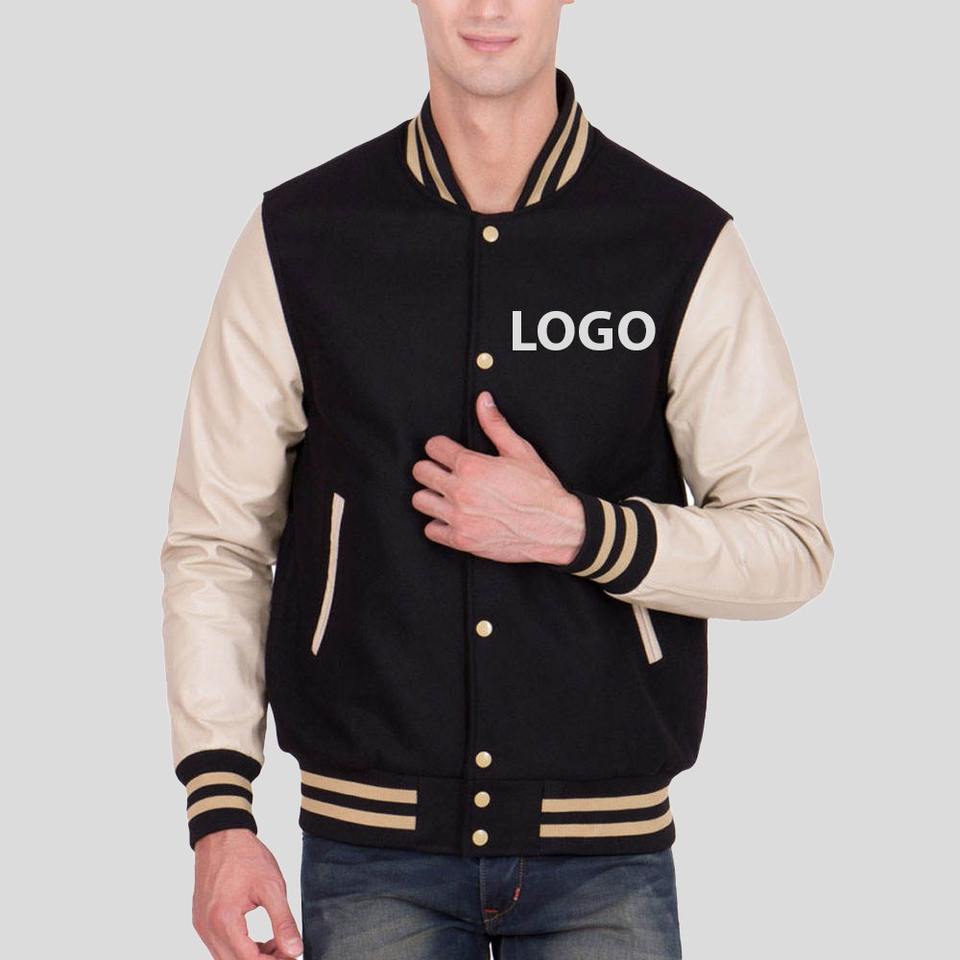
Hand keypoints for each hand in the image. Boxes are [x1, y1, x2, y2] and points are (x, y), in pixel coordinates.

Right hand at [193, 829, 302, 958]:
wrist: (221, 835)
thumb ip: (283, 922)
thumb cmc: (245, 856)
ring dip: (251, 957)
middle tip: (286, 951)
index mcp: (224, 920)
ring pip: (226, 958)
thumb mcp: (272, 886)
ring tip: (275, 945)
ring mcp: (202, 926)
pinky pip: (220, 946)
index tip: (291, 955)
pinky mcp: (201, 921)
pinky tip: (258, 940)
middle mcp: (207, 928)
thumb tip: (295, 951)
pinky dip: (240, 948)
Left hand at [412, 390, 584, 564]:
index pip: (433, 447)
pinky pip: (431, 529)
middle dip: (431, 468)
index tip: (448, 453)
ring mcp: (459, 517)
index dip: (440, 447)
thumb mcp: (520, 451)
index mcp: (472, 466)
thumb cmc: (540, 490)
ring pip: (420, 500)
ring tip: (447, 495)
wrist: (555, 528)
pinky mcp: (462, 540)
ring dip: (431, 496)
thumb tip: (483, 400)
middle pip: (420, 471)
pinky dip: (439, 524)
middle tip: (445, 472)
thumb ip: (495, 425)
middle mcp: (461, 491)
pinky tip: (453, 518)